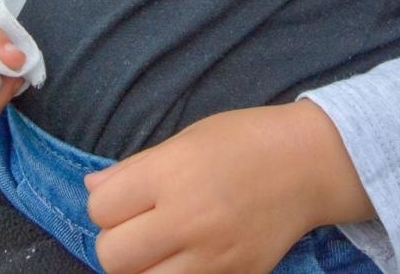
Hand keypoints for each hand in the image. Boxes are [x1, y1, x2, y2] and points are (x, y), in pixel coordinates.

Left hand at [85, 101, 374, 273]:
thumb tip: (91, 189)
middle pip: (112, 255)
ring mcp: (213, 257)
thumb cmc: (245, 141)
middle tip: (141, 227)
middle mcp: (189, 218)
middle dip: (117, 241)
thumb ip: (134, 169)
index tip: (127, 198)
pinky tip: (186, 259)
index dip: (107, 204)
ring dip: (141, 268)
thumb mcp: (186, 139)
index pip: (101, 209)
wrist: (309, 165)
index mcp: (172, 174)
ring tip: (160, 248)